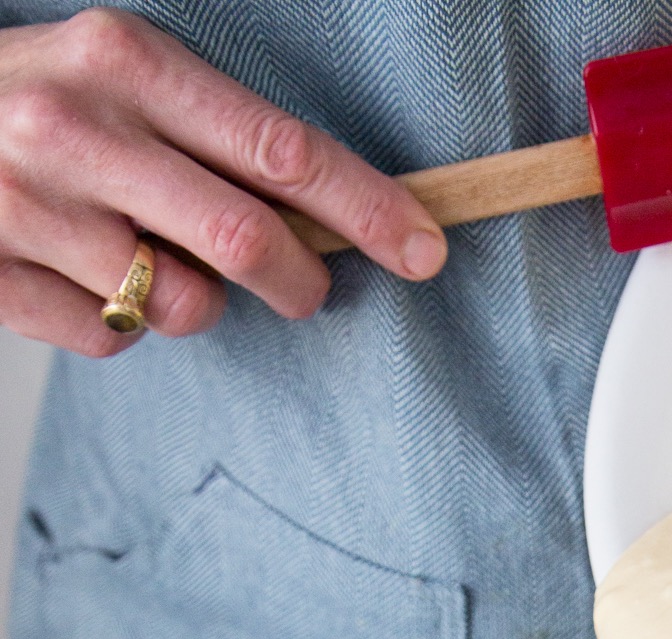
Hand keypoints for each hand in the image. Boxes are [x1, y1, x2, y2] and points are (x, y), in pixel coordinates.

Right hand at [0, 8, 446, 356]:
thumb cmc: (39, 101)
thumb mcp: (121, 77)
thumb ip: (215, 136)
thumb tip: (329, 218)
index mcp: (124, 60)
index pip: (280, 148)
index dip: (366, 208)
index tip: (424, 247)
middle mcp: (78, 129)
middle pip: (246, 241)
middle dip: (301, 281)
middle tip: (309, 288)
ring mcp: (33, 209)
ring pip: (182, 306)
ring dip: (198, 303)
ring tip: (155, 260)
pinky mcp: (1, 281)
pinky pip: (113, 340)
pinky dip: (122, 326)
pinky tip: (86, 276)